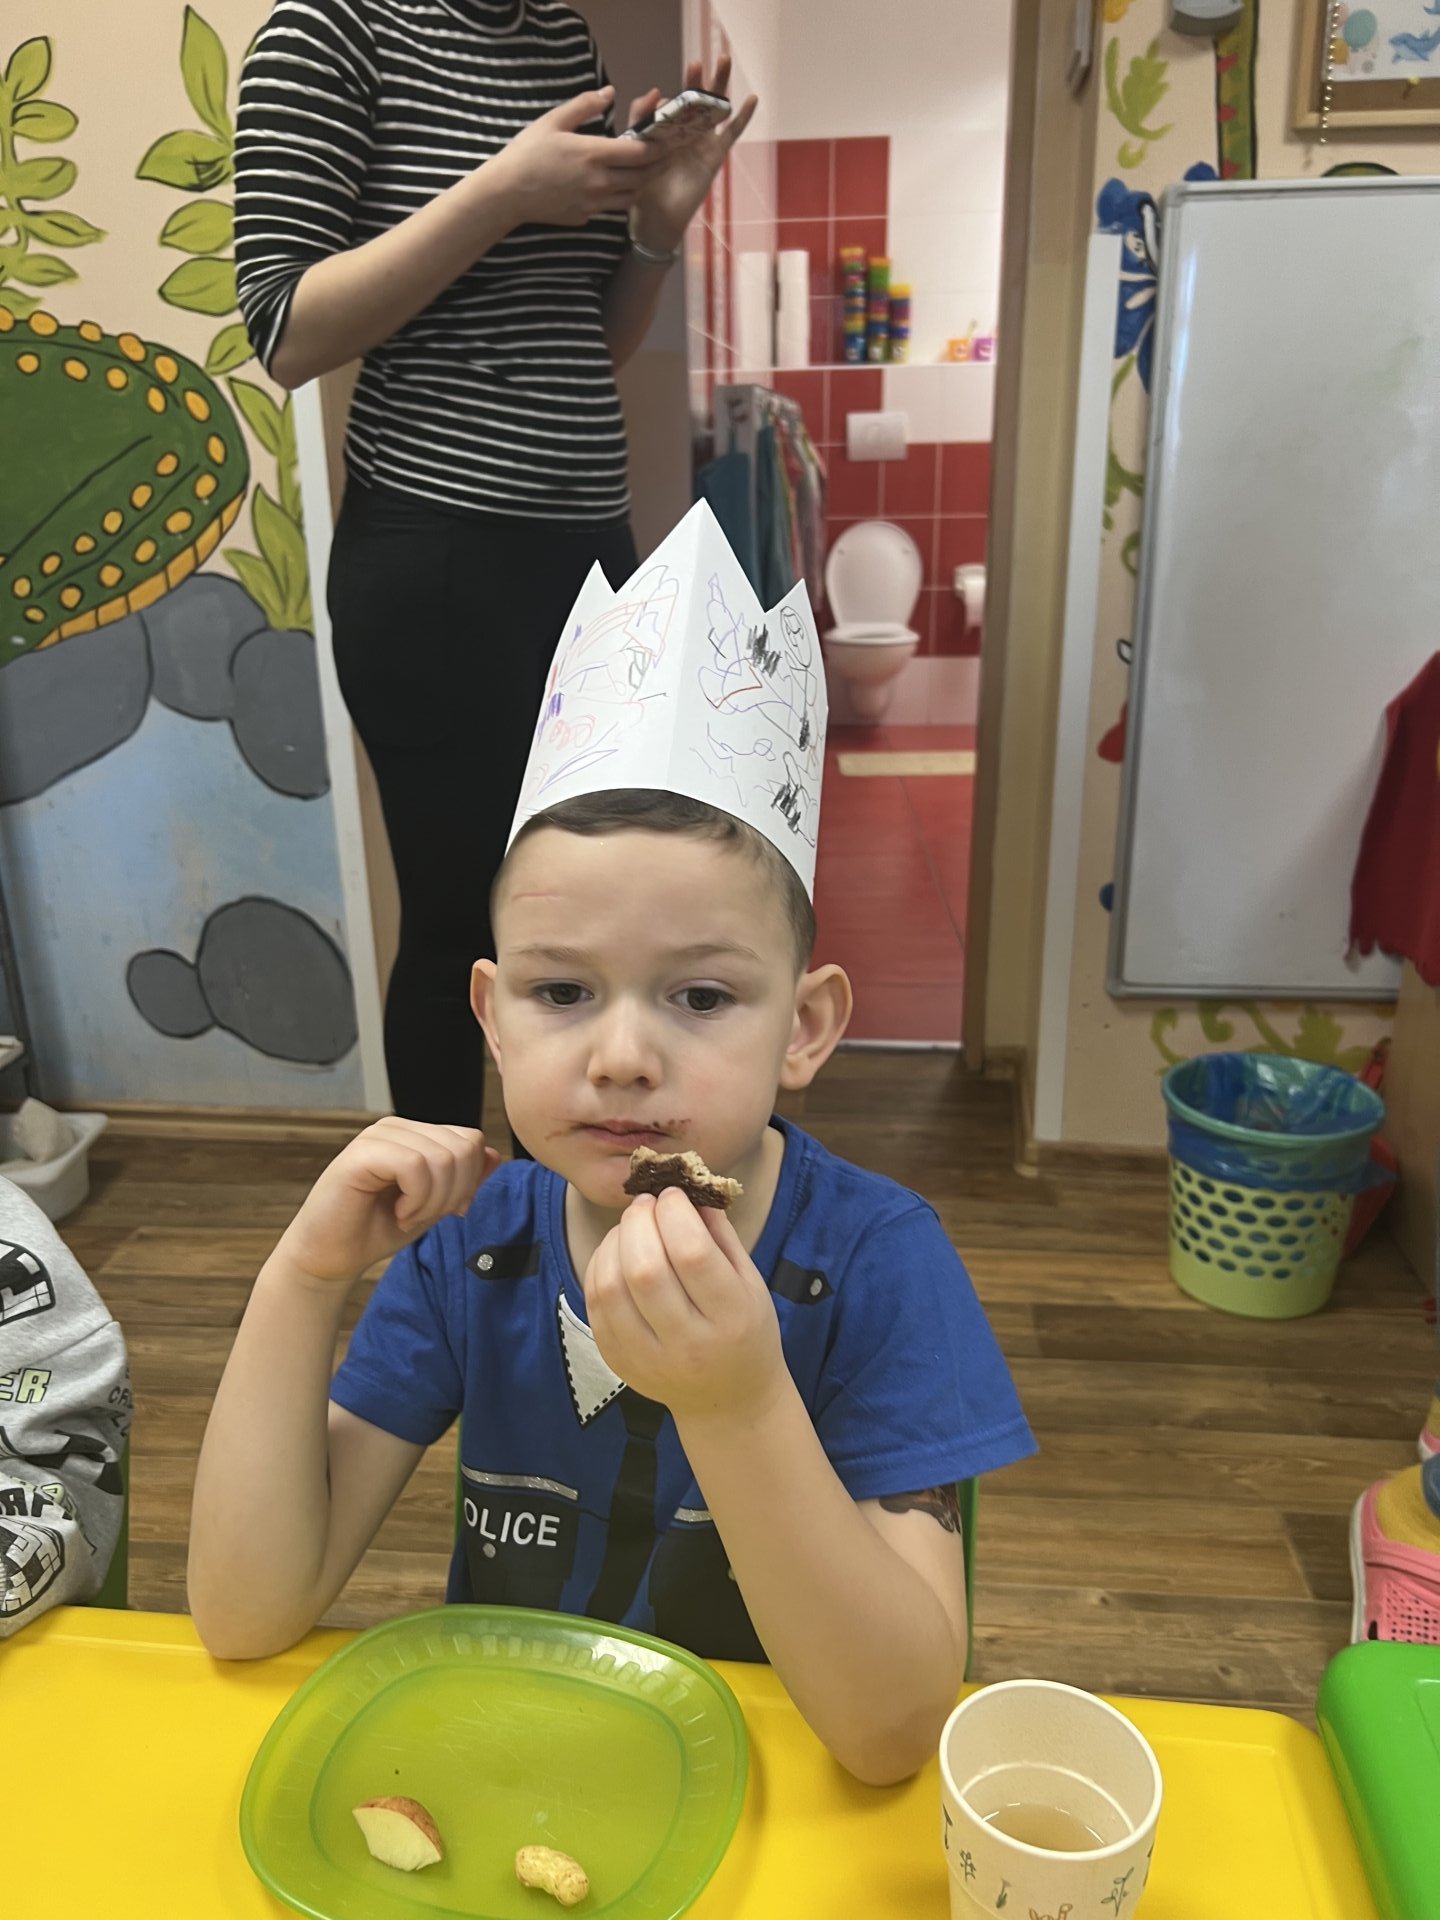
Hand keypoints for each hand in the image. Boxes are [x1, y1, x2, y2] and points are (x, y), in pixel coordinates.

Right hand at [275, 1118, 498, 1287]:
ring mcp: (378, 1136)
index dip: (470, 1181)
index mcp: (416, 1134)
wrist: (332, 1256)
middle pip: (463, 1147)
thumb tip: (496, 1156)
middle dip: (454, 1193)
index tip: (448, 1210)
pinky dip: (416, 1200)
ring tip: (407, 1216)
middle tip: (423, 1215)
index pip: (471, 1140)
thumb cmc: (378, 1229)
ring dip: (432, 1201)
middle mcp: (398, 1127)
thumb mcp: (434, 1205)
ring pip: (442, 1157)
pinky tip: (398, 1214)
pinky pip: (415, 1166)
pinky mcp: (361, 1153)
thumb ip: (464, 1181)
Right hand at [488, 87, 657, 228]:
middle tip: (662, 155)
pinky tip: (617, 185)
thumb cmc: (527, 152)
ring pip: (631, 196)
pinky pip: (613, 208)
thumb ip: (585, 105)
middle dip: (656, 166)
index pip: (639, 152)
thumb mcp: (553, 120)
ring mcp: (594, 203)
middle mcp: (599, 182)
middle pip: (642, 177)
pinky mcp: (586, 217)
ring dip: (640, 183)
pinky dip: (621, 197)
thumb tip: (610, 92)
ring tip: (642, 170)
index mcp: (594, 154)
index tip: (666, 139)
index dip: (657, 146)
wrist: (507, 193)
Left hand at [583, 1188, 785, 1423]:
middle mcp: (688, 1344)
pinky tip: (616, 1253)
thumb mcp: (751, 1283)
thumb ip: (721, 1236)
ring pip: (611, 1287)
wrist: (729, 1401)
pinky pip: (595, 1305)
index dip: (674, 1212)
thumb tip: (689, 1188)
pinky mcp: (619, 1363)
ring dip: (614, 1242)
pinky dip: (598, 1267)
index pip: (692, 1253)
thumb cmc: (746, 1331)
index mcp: (731, 1318)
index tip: (673, 1194)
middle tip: (646, 1204)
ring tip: (631, 1226)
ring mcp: (648, 1359)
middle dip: (639, 1222)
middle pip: (645, 1270)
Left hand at [627, 57, 756, 254]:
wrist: (657, 220)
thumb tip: (656, 92)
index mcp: (664, 132)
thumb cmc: (643, 188)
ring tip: (724, 60)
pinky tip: (752, 99)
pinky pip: (731, 133)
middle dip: (697, 79)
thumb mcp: (635, 150)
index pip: (668, 106)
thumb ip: (639, 120)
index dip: (665, 100)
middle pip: (694, 100)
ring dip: (719, 86)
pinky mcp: (714, 155)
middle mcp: (684, 133)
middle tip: (698, 63)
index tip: (658, 100)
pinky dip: (742, 117)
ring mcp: (701, 142)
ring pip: (713, 109)